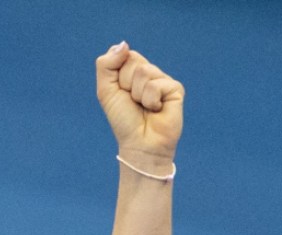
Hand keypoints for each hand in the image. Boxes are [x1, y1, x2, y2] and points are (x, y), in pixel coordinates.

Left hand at [95, 43, 183, 167]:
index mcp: (133, 71)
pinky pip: (155, 85)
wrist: (140, 143)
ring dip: (137, 94)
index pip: (123, 55)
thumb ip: (106, 65)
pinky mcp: (175, 88)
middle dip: (126, 84)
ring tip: (144, 107)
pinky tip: (155, 110)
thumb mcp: (106, 91)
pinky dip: (150, 101)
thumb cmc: (124, 120)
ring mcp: (163, 79)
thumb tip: (124, 44)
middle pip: (133, 60)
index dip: (116, 76)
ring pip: (144, 72)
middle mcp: (150, 73)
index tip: (120, 93)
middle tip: (132, 101)